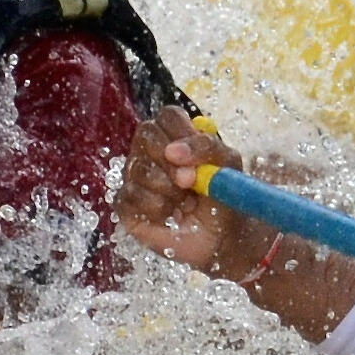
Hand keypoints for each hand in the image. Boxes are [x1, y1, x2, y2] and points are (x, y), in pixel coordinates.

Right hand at [115, 107, 281, 281]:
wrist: (220, 238)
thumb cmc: (222, 197)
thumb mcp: (227, 167)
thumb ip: (208, 148)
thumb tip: (174, 151)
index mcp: (177, 136)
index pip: (167, 116)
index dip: (178, 131)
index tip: (190, 154)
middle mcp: (151, 151)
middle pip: (146, 135)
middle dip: (169, 161)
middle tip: (189, 181)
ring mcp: (136, 176)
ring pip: (137, 168)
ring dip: (167, 188)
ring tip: (185, 203)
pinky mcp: (127, 203)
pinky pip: (130, 195)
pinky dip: (155, 207)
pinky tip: (170, 215)